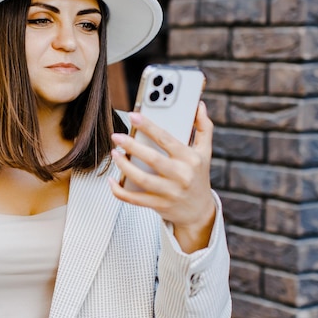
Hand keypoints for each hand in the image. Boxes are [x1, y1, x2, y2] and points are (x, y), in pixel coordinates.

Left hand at [109, 102, 215, 252]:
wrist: (199, 211)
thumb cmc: (199, 177)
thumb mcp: (205, 152)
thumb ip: (203, 127)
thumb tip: (199, 105)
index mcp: (190, 159)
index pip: (167, 139)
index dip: (148, 127)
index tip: (134, 116)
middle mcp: (181, 176)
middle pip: (152, 159)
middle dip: (131, 146)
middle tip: (117, 136)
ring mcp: (169, 193)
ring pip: (141, 179)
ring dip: (124, 166)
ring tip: (115, 154)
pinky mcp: (159, 205)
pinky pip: (135, 199)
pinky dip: (119, 191)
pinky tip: (111, 180)